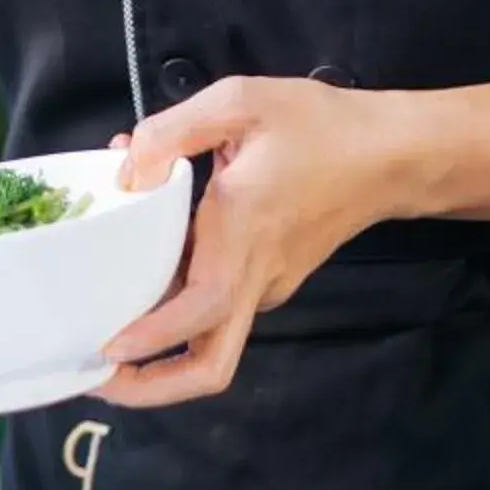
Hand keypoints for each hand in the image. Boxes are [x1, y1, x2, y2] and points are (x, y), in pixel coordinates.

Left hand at [96, 77, 417, 408]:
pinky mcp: (270, 279)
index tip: (106, 350)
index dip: (152, 337)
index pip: (200, 308)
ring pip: (211, 342)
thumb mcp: (240, 101)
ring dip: (159, 353)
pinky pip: (218, 308)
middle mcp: (256, 274)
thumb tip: (127, 169)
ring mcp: (266, 284)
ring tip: (101, 336)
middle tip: (96, 379)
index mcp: (244, 231)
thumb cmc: (321, 125)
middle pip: (210, 366)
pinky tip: (144, 272)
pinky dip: (179, 309)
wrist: (392, 155)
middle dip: (152, 388)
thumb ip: (172, 132)